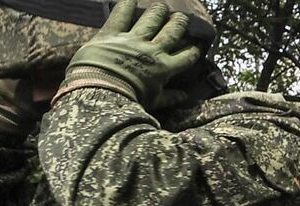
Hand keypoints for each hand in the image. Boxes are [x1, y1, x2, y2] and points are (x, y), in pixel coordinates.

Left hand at [57, 0, 201, 107]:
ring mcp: (132, 40)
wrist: (102, 91)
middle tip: (182, 17)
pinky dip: (125, 6)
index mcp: (164, 68)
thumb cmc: (130, 100)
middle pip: (171, 32)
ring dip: (158, 11)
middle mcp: (152, 50)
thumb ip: (170, 97)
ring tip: (163, 5)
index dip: (193, 50)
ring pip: (151, 20)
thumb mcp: (153, 102)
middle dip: (179, 24)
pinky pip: (120, 16)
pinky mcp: (112, 34)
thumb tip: (186, 97)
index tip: (197, 46)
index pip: (186, 57)